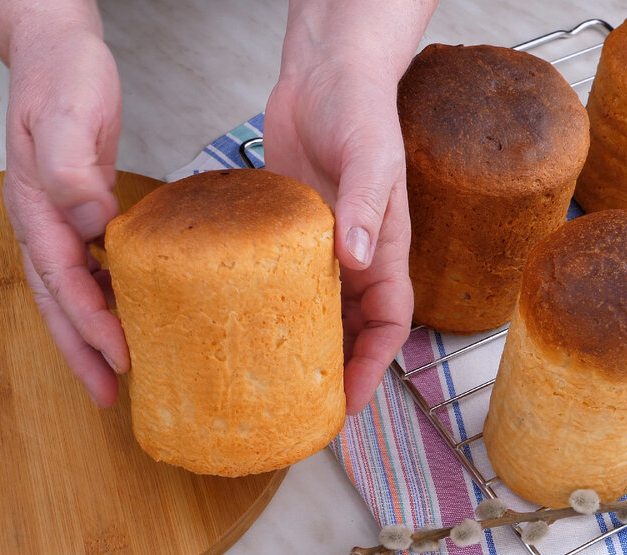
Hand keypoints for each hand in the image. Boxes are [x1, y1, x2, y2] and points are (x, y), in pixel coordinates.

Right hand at [2, 13, 127, 406]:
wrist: (55, 48)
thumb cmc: (61, 76)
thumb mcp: (67, 114)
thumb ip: (71, 169)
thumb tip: (91, 221)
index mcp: (34, 208)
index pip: (62, 282)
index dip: (89, 324)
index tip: (121, 357)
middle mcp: (41, 222)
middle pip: (57, 303)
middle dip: (79, 353)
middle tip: (106, 396)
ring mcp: (58, 220)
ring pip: (71, 293)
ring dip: (91, 335)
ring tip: (117, 375)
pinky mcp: (79, 212)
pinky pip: (90, 269)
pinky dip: (105, 299)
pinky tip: (130, 316)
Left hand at [265, 65, 413, 414]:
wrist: (324, 74)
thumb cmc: (361, 109)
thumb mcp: (372, 156)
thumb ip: (367, 206)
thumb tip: (358, 259)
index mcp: (384, 248)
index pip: (389, 323)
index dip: (373, 367)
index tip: (350, 400)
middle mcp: (354, 256)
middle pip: (350, 330)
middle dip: (333, 372)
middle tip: (299, 407)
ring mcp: (320, 247)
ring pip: (313, 312)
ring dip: (297, 346)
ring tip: (266, 381)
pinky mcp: (286, 233)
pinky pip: (278, 281)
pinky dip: (265, 306)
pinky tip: (237, 324)